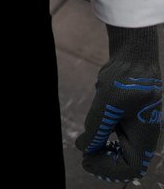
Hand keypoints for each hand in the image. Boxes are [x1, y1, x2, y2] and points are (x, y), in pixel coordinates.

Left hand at [76, 25, 161, 180]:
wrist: (133, 59)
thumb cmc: (125, 79)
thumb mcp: (106, 104)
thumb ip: (96, 127)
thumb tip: (84, 148)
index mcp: (144, 138)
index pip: (130, 168)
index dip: (108, 169)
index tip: (87, 161)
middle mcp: (142, 137)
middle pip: (125, 164)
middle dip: (104, 163)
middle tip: (84, 157)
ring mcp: (135, 129)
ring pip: (120, 153)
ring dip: (103, 154)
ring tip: (87, 148)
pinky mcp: (126, 120)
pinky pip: (116, 140)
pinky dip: (103, 142)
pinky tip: (92, 136)